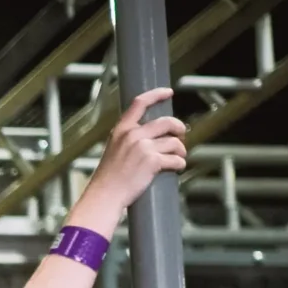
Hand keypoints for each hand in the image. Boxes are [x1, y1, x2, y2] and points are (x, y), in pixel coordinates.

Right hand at [74, 87, 188, 229]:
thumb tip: (156, 134)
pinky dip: (179, 164)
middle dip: (179, 128)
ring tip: (178, 157)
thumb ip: (130, 138)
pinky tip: (177, 168)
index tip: (168, 92)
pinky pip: (176, 159)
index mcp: (122, 129)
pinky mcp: (153, 162)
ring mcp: (143, 147)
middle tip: (182, 135)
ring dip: (180, 151)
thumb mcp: (114, 148)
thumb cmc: (110, 177)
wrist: (106, 195)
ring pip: (174, 142)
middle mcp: (133, 134)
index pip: (140, 103)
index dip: (156, 94)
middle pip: (167, 122)